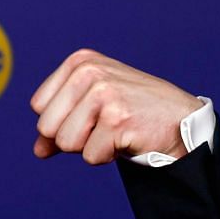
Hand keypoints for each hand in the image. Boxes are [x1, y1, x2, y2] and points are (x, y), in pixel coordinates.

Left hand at [28, 48, 203, 164]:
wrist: (181, 121)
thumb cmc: (133, 112)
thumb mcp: (92, 107)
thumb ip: (61, 124)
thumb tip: (38, 150)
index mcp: (80, 62)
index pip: (38, 106)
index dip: (61, 121)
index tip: (90, 115)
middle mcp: (89, 72)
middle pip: (47, 126)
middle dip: (73, 137)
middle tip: (104, 126)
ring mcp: (104, 94)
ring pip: (66, 143)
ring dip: (90, 146)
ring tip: (115, 131)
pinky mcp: (117, 119)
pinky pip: (90, 156)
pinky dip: (107, 156)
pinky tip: (127, 138)